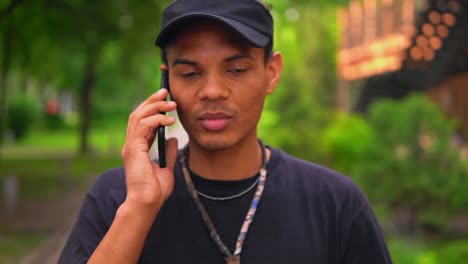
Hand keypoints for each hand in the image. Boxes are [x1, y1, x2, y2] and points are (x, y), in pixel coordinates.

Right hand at [121, 88, 177, 210]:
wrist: (147, 203)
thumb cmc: (155, 191)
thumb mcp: (166, 168)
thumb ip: (168, 152)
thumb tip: (173, 139)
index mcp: (137, 148)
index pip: (142, 121)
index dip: (152, 107)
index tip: (165, 98)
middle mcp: (132, 144)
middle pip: (138, 113)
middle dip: (152, 100)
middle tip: (166, 91)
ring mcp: (130, 146)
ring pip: (138, 116)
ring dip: (155, 106)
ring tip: (170, 103)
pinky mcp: (133, 149)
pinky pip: (143, 126)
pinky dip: (156, 119)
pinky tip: (169, 120)